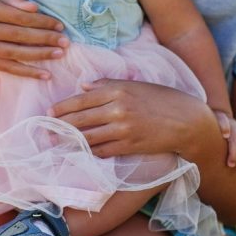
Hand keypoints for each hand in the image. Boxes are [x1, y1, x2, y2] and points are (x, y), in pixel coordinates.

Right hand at [0, 0, 68, 78]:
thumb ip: (11, 0)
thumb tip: (35, 8)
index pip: (20, 18)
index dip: (42, 22)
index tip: (60, 24)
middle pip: (20, 37)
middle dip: (45, 39)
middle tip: (66, 42)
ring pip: (16, 54)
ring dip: (40, 56)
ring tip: (60, 54)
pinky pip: (7, 68)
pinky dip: (27, 72)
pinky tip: (45, 74)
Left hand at [50, 79, 211, 157]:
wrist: (188, 121)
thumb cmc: (163, 99)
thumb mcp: (136, 84)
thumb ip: (108, 85)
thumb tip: (84, 86)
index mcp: (118, 90)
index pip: (82, 99)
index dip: (63, 107)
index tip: (49, 112)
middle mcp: (118, 109)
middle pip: (81, 119)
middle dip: (60, 125)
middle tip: (46, 130)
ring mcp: (123, 129)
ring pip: (88, 137)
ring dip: (70, 141)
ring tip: (57, 142)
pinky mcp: (130, 146)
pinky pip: (103, 151)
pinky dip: (90, 151)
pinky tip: (81, 151)